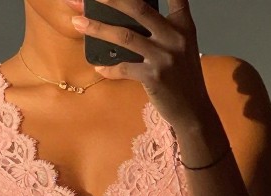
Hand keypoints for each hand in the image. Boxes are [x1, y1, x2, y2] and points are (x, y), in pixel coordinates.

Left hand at [69, 0, 209, 130]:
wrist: (193, 111)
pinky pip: (123, 68)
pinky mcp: (153, 77)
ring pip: (124, 36)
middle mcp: (174, 36)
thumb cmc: (182, 77)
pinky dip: (108, 68)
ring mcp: (164, 57)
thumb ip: (161, 30)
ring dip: (97, 28)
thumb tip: (124, 20)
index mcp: (183, 24)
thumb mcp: (179, 47)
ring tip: (78, 22)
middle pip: (138, 8)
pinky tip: (98, 67)